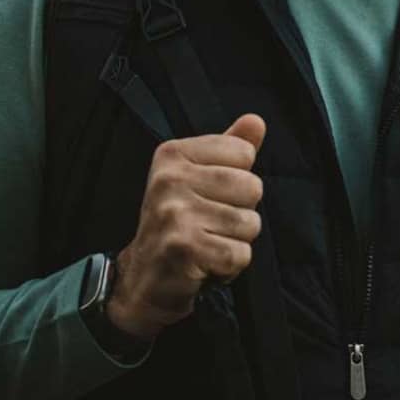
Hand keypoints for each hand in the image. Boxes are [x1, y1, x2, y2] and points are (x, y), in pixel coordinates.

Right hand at [108, 114, 266, 340]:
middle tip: (208, 225)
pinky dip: (230, 267)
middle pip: (252, 187)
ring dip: (236, 242)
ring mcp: (174, 213)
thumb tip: (256, 120)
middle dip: (241, 213)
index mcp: (173, 154)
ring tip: (207, 244)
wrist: (143, 279)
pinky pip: (239, 254)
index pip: (244, 153)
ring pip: (250, 223)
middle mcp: (169, 179)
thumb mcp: (198, 178)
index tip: (209, 197)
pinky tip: (205, 265)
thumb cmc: (179, 223)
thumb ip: (229, 148)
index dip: (238, 181)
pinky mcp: (184, 248)